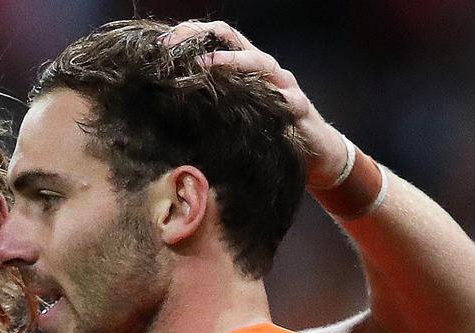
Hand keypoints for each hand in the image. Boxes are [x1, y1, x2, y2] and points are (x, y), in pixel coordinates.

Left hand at [162, 20, 348, 187]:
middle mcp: (262, 69)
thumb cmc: (266, 135)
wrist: (315, 155)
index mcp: (242, 68)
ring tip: (208, 62)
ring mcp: (283, 85)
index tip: (160, 44)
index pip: (213, 38)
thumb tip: (162, 108)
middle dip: (201, 36)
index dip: (187, 35)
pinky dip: (274, 97)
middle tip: (172, 46)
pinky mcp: (300, 108)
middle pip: (231, 39)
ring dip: (233, 60)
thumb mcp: (231, 116)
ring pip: (260, 62)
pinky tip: (258, 98)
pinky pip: (288, 98)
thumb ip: (207, 105)